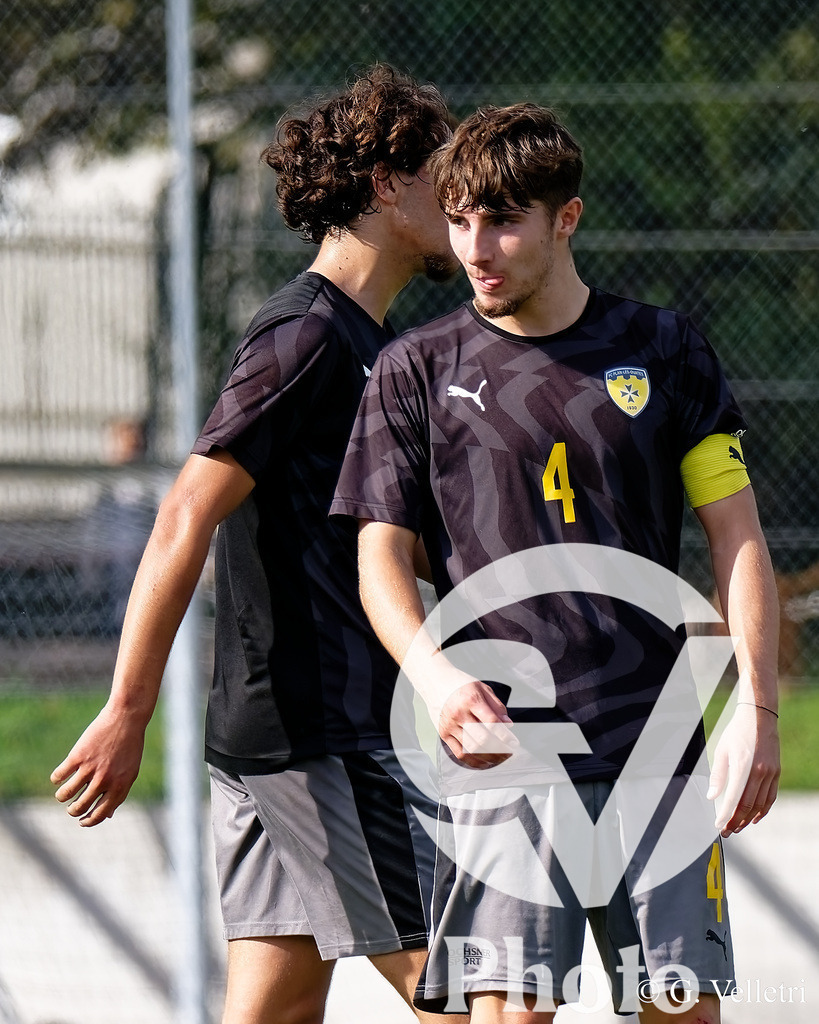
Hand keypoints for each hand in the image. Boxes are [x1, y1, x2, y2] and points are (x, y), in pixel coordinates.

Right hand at [50, 704, 145, 825]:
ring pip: (65, 794)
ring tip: (63, 794)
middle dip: (73, 811)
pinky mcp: (77, 756)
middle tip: (71, 808)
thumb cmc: (129, 747)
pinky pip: (58, 776)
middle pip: (79, 807)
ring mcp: (90, 769)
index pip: (99, 814)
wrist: (126, 718)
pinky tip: (59, 776)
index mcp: (119, 787)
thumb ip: (119, 794)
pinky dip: (56, 779)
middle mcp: (104, 781)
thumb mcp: (129, 772)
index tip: (81, 822)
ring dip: (62, 797)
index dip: (88, 821)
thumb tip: (107, 816)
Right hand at [437, 680, 515, 769]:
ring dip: (489, 757)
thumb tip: (507, 725)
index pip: (492, 722)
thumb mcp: (482, 688)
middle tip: (508, 751)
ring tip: (499, 758)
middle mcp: (459, 713)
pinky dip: (473, 761)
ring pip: (472, 749)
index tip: (513, 742)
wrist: (434, 681)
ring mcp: (450, 725)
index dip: (505, 735)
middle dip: (500, 749)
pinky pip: (459, 753)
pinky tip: (483, 761)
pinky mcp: (443, 734)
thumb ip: (497, 707)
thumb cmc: (459, 684)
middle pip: (483, 739)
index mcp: (471, 699)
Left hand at [708, 702, 779, 836]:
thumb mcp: (721, 751)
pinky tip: (755, 818)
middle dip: (736, 822)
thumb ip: (718, 776)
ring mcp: (770, 774)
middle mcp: (759, 773)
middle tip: (727, 831)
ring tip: (738, 827)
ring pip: (761, 805)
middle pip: (748, 806)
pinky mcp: (776, 773)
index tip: (719, 826)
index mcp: (743, 767)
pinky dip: (763, 810)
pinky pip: (770, 797)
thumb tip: (712, 796)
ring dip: (749, 819)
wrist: (758, 718)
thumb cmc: (737, 732)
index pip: (734, 799)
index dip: (726, 816)